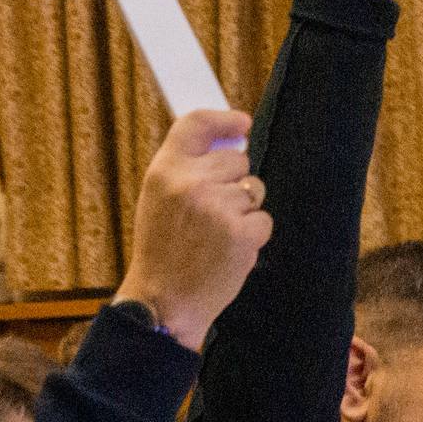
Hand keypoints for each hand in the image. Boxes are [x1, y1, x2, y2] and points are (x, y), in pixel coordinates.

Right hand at [115, 109, 273, 349]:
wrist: (163, 302)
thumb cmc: (163, 251)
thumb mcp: (159, 199)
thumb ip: (188, 168)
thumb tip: (234, 141)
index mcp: (164, 171)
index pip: (196, 124)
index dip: (223, 119)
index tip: (242, 123)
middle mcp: (190, 183)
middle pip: (237, 159)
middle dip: (233, 182)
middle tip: (209, 214)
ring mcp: (217, 207)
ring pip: (253, 190)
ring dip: (242, 211)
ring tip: (215, 236)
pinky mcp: (241, 233)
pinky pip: (263, 218)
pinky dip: (252, 235)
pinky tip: (227, 250)